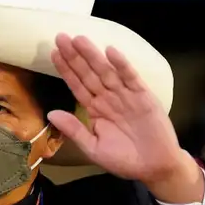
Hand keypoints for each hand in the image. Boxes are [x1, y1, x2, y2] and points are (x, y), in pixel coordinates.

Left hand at [47, 34, 203, 203]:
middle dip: (75, 56)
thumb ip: (75, 130)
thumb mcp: (94, 148)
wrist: (155, 167)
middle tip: (61, 37)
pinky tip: (110, 52)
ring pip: (106, 72)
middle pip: (89, 74)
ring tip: (79, 39)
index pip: (77, 85)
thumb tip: (50, 113)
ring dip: (93, 56)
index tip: (53, 53)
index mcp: (95, 109)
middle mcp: (108, 98)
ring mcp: (125, 95)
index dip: (66, 70)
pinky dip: (122, 65)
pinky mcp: (143, 96)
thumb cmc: (124, 160)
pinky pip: (130, 78)